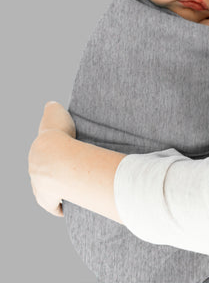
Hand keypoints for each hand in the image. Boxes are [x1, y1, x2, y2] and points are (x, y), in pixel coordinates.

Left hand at [28, 102, 75, 216]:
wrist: (58, 156)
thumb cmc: (60, 136)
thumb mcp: (56, 114)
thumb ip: (53, 109)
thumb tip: (51, 104)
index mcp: (36, 154)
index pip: (42, 159)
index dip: (53, 159)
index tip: (63, 160)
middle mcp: (34, 172)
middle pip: (43, 176)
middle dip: (53, 176)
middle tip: (70, 174)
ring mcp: (39, 187)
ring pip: (47, 192)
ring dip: (56, 192)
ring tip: (70, 190)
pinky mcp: (48, 200)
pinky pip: (54, 206)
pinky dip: (59, 207)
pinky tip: (66, 207)